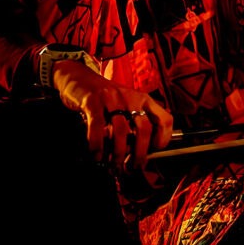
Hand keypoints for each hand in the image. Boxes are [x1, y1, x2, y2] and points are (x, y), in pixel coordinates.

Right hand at [51, 60, 173, 170]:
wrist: (79, 77)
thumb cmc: (105, 97)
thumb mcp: (126, 105)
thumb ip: (134, 124)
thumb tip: (139, 153)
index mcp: (143, 99)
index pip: (165, 119)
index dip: (164, 138)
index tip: (155, 152)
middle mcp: (131, 97)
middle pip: (144, 129)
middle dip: (140, 153)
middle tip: (133, 167)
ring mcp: (112, 98)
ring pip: (121, 131)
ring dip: (118, 153)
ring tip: (114, 166)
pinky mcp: (92, 101)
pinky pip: (98, 126)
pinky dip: (98, 145)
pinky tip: (97, 156)